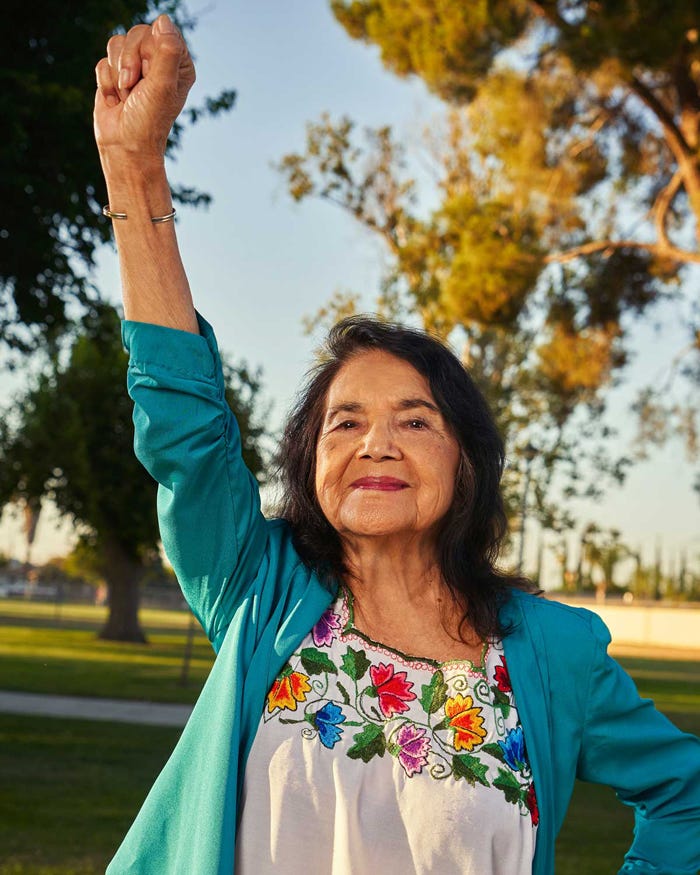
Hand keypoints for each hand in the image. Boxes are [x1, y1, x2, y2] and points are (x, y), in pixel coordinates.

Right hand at [94, 14, 195, 162]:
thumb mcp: (162, 86)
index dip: (149, 52)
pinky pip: (102, 60)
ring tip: (127, 96)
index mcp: (178, 63)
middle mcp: (159, 62)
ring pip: (117, 43)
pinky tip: (116, 100)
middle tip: (135, 87)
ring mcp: (136, 67)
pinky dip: (106, 82)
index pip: (161, 31)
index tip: (151, 76)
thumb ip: (166, 51)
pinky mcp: (115, 74)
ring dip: (117, 73)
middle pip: (137, 33)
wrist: (124, 145)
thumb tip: (164, 20)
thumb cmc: (148, 121)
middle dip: (130, 62)